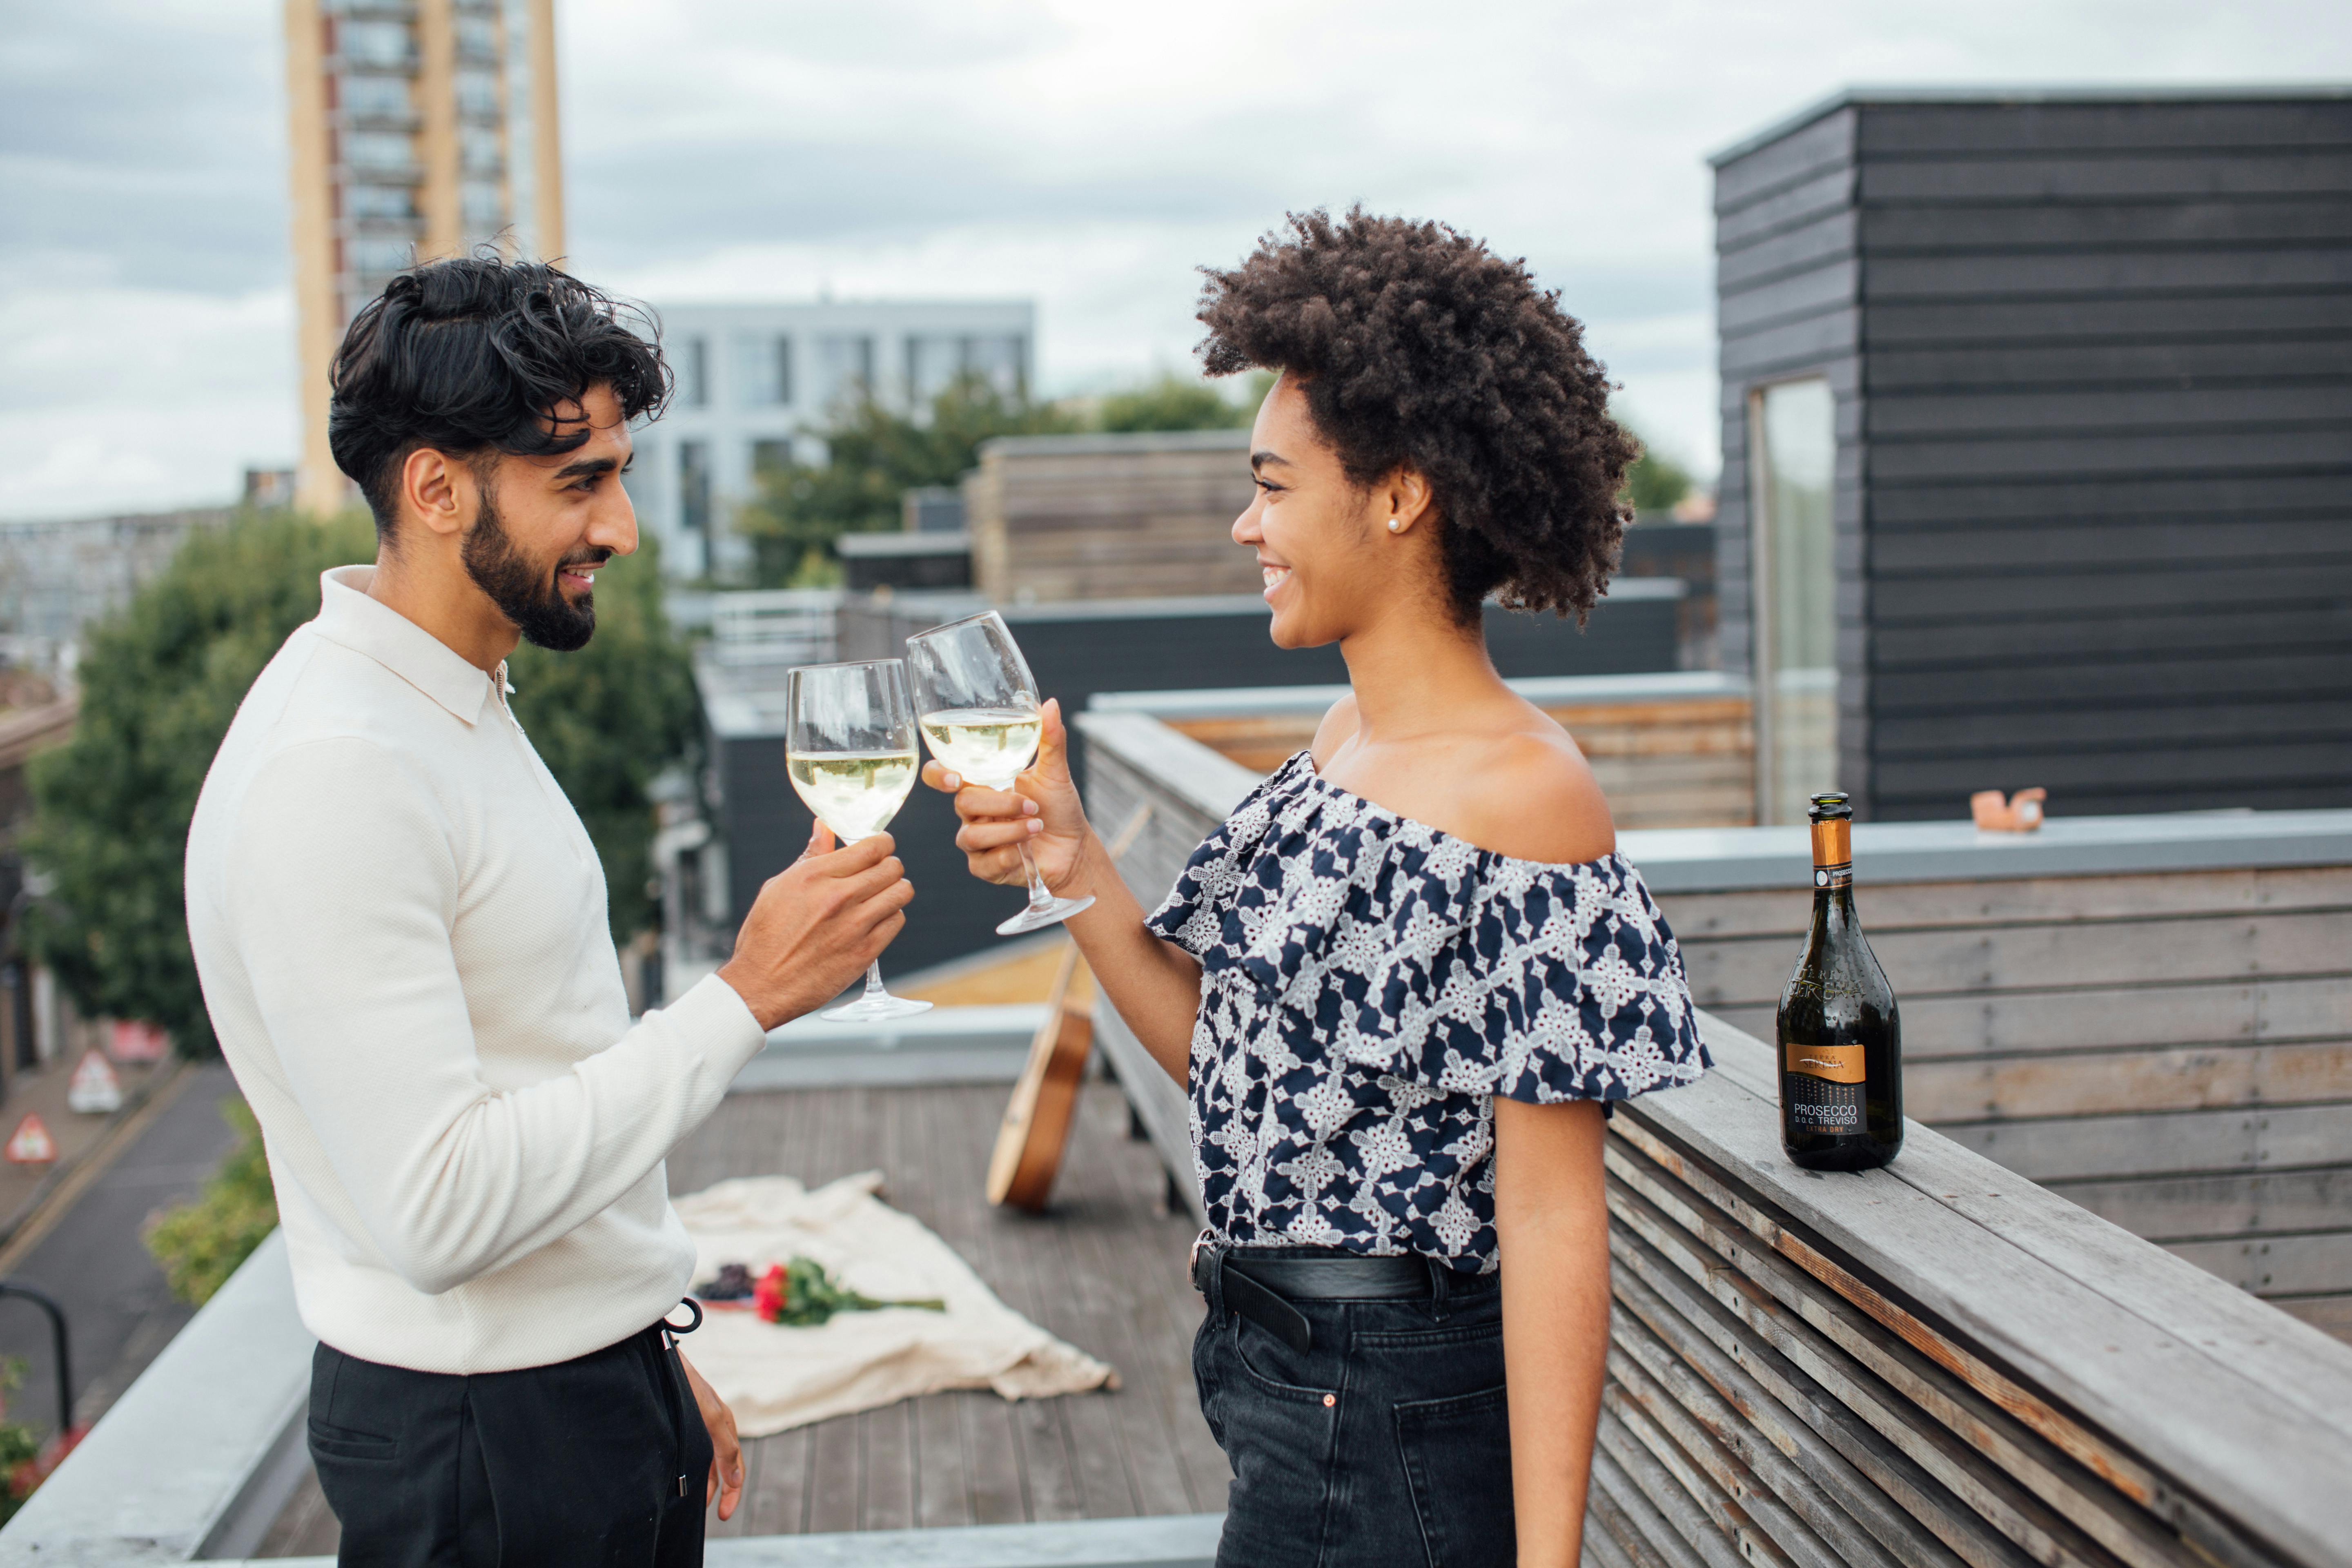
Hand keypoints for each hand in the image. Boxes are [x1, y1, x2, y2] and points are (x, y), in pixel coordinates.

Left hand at [676, 1350, 742, 1521]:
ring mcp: (700, 1422)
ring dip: (706, 1481)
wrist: (660, 1358)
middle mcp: (715, 1425)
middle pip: (724, 1466)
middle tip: (713, 1514)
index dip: (732, 1493)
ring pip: (708, 1460)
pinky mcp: (686, 1419)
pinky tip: (682, 1475)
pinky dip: (694, 1467)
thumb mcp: (709, 1417)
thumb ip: (725, 1448)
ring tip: (693, 1502)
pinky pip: (696, 1449)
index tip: (722, 1515)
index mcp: (725, 1425)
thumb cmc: (686, 1385)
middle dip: (721, 1491)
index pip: (735, 1467)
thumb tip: (736, 1480)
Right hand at [717, 823, 912, 1029]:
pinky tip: (875, 920)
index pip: (871, 847)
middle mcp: (838, 896)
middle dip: (889, 865)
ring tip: (881, 895)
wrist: (762, 986)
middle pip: (892, 866)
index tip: (881, 847)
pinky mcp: (865, 951)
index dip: (882, 843)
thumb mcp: (779, 887)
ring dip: (895, 890)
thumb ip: (810, 856)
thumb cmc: (765, 936)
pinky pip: (897, 920)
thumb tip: (824, 827)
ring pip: (901, 892)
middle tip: (880, 873)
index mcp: (815, 876)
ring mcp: (855, 925)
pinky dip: (891, 916)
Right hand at [921, 698, 1093, 896]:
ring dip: (1007, 830)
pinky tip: (1025, 852)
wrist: (1074, 848)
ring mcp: (976, 840)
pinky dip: (1006, 856)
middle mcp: (973, 811)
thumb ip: (1050, 739)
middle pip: (963, 803)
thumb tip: (1049, 703)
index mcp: (982, 783)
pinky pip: (981, 864)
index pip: (942, 774)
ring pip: (970, 836)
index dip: (937, 775)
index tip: (955, 777)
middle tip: (1032, 806)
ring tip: (1037, 826)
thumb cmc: (1059, 807)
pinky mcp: (985, 867)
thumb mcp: (1055, 772)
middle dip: (1000, 804)